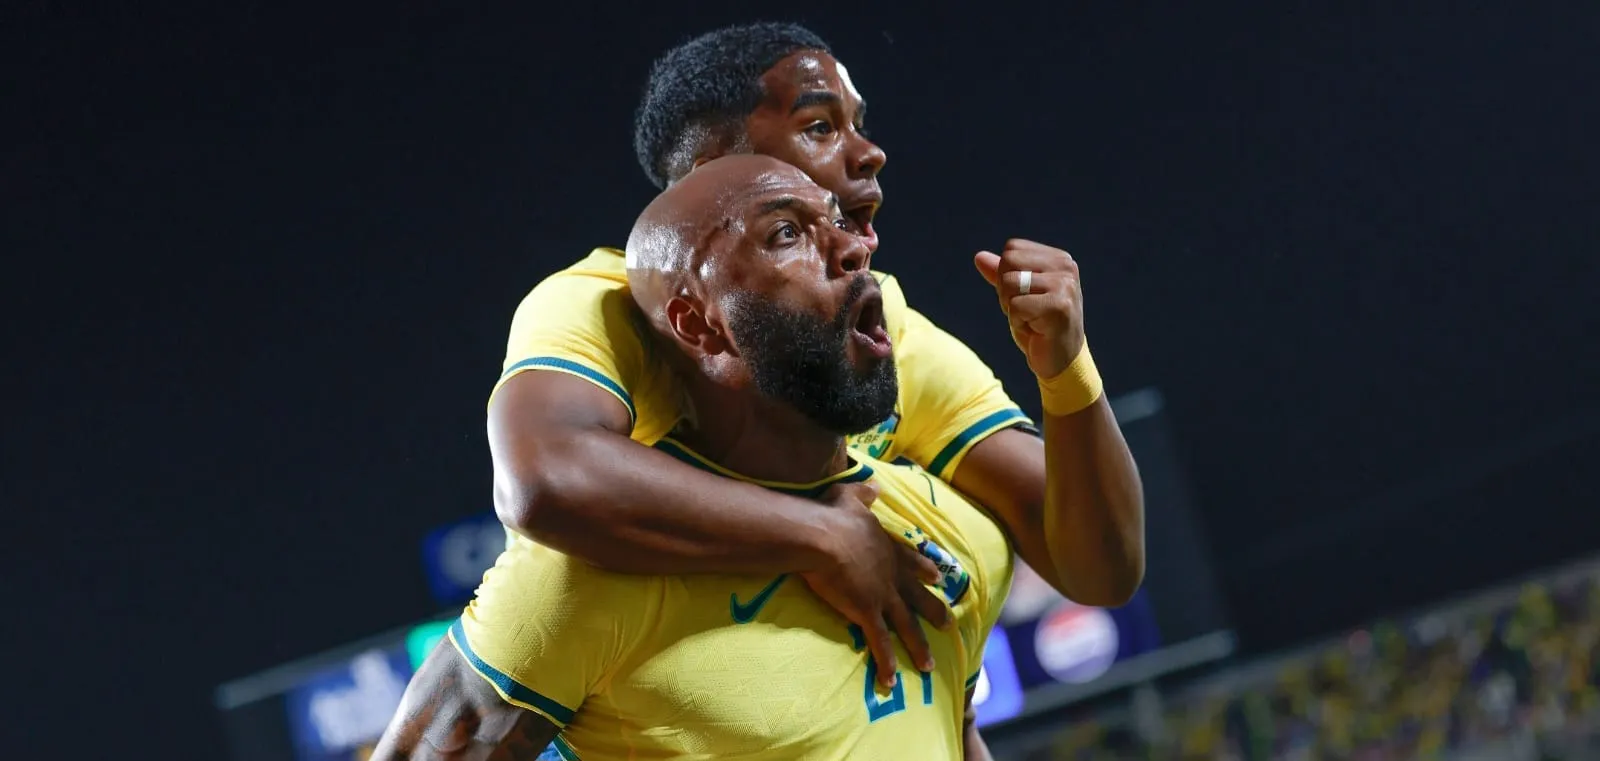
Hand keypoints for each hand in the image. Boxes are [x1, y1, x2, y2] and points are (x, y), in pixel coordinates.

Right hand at [799, 482, 952, 689]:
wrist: (821, 536)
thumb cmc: (831, 515)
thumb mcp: (850, 497)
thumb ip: (864, 494)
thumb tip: (875, 486)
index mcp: (886, 547)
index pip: (911, 561)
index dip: (925, 570)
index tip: (940, 577)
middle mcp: (891, 574)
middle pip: (917, 597)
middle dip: (933, 611)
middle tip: (949, 624)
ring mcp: (882, 595)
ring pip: (906, 626)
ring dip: (919, 647)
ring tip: (930, 666)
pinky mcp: (868, 613)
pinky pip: (880, 643)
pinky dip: (887, 663)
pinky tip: (891, 682)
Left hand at [974, 239, 1085, 378]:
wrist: (1061, 361)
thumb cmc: (1039, 327)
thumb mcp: (1018, 296)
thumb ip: (1001, 274)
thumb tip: (979, 256)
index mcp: (1059, 259)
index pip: (1012, 249)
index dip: (1006, 274)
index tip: (1024, 297)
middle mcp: (1065, 267)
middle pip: (1008, 262)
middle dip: (1006, 290)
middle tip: (1026, 311)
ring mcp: (1064, 286)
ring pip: (1010, 283)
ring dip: (1011, 307)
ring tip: (1031, 320)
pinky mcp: (1059, 307)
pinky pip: (1015, 306)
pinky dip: (1017, 322)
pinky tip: (1036, 331)